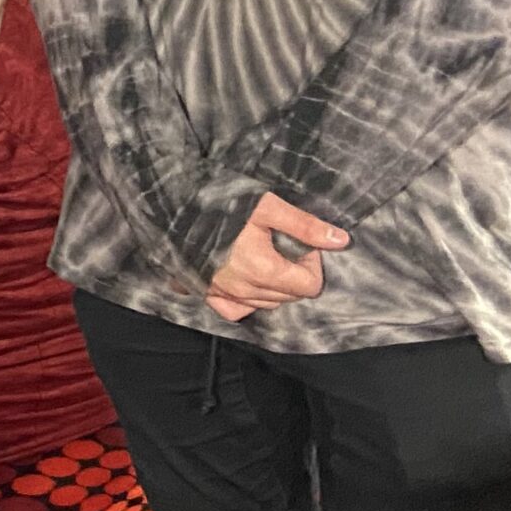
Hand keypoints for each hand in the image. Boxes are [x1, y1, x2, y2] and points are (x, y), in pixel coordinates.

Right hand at [206, 192, 348, 321]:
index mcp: (262, 269)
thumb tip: (340, 241)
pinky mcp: (203, 290)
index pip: (309, 286)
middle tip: (281, 243)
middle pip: (289, 297)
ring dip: (273, 285)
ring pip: (265, 304)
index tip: (299, 241)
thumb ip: (304, 226)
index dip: (312, 263)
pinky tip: (247, 281)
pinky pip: (234, 309)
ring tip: (264, 254)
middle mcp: (243, 288)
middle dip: (294, 272)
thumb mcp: (267, 205)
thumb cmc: (219, 200)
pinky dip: (246, 299)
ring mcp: (221, 292)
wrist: (169, 202)